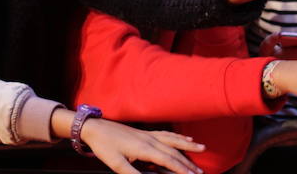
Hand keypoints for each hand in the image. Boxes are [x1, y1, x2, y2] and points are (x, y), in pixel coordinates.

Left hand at [80, 119, 203, 173]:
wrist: (94, 127)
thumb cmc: (104, 145)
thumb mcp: (116, 164)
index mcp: (144, 148)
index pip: (168, 161)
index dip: (182, 170)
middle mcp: (149, 139)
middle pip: (174, 151)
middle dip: (188, 162)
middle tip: (201, 172)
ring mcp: (147, 134)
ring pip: (172, 140)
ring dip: (187, 146)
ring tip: (202, 149)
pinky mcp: (144, 132)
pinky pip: (165, 134)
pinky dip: (177, 137)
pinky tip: (184, 139)